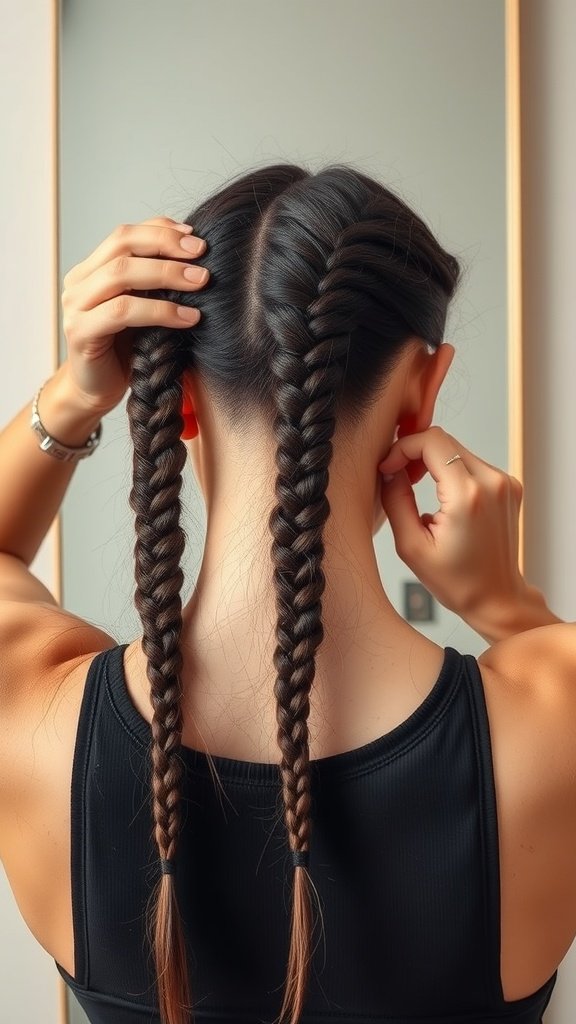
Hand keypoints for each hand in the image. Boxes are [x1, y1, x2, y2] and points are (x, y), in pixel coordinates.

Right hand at [60, 217, 208, 414]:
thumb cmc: (127, 349)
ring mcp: (76, 306)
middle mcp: (79, 282)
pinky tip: (187, 318)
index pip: (126, 234)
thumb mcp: (145, 307)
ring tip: (201, 283)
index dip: (162, 230)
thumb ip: (156, 281)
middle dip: (167, 246)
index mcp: (92, 268)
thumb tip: (196, 252)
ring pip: (121, 274)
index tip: (197, 238)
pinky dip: (159, 311)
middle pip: (122, 244)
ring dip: (167, 275)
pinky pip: (122, 312)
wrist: (98, 390)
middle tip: (203, 258)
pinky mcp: (80, 332)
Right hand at [377, 426, 526, 619]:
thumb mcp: (412, 547)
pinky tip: (440, 495)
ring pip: (457, 449)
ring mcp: (505, 482)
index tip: (389, 469)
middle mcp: (492, 482)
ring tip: (417, 486)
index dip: (402, 448)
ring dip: (432, 461)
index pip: (431, 441)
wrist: (497, 596)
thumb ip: (396, 501)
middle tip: (398, 477)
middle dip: (414, 453)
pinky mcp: (509, 486)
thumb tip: (389, 470)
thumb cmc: (456, 581)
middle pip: (444, 441)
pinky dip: (450, 470)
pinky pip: (471, 463)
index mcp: (468, 496)